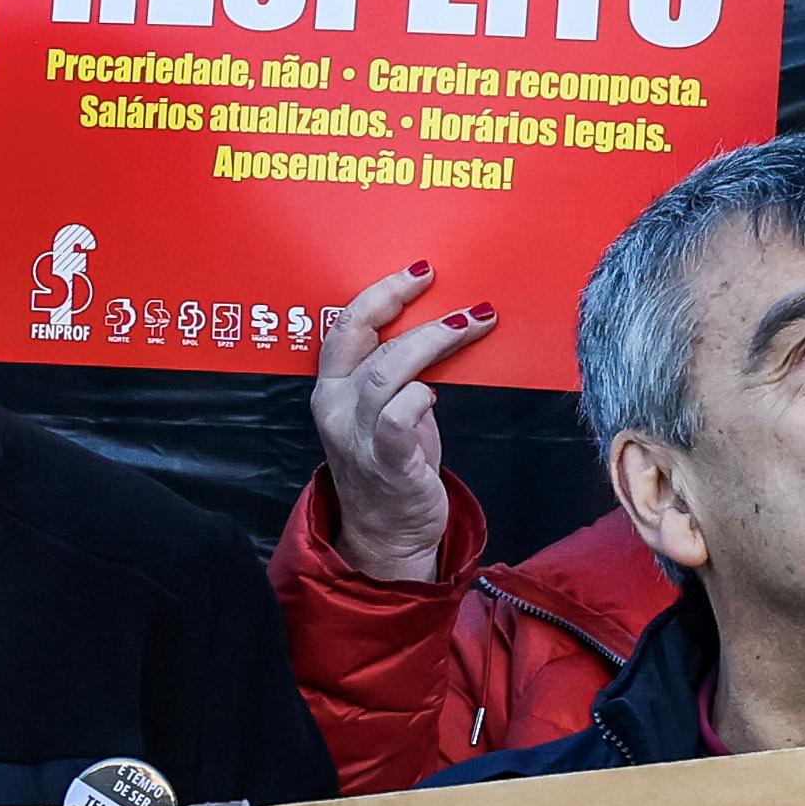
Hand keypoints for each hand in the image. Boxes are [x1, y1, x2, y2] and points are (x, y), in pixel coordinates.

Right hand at [308, 264, 493, 585]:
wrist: (386, 532)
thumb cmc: (392, 460)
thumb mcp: (382, 406)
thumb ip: (394, 368)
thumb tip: (441, 319)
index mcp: (332, 387)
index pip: (344, 325)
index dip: (382, 293)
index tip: (421, 273)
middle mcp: (336, 408)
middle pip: (366, 340)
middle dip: (413, 309)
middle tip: (462, 302)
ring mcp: (357, 437)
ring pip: (387, 373)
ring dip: (432, 343)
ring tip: (472, 326)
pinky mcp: (386, 464)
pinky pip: (398, 419)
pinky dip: (418, 398)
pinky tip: (435, 394)